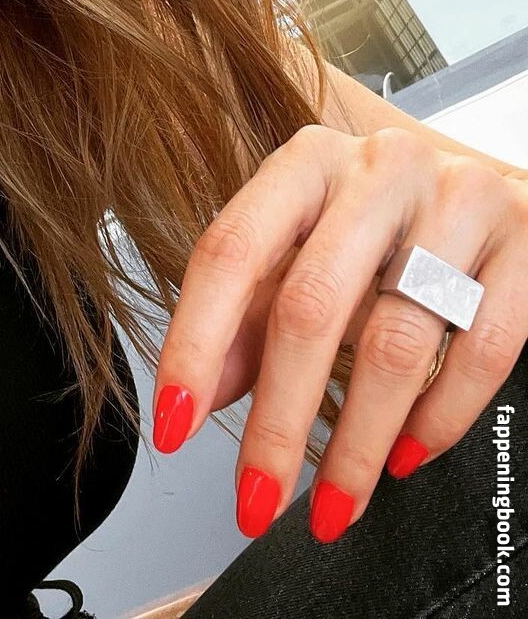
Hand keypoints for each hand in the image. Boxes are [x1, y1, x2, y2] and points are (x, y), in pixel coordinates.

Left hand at [150, 123, 527, 542]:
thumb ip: (248, 316)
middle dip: (277, 423)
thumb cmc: (387, 230)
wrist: (493, 197)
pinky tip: (407, 454)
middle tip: (256, 500)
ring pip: (394, 341)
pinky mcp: (526, 235)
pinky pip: (481, 348)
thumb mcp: (305, 257)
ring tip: (335, 502)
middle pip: (309, 306)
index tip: (172, 424)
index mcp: (306, 162)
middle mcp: (378, 166)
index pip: (230, 251)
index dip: (193, 343)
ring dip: (356, 443)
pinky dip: (440, 418)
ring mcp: (458, 194)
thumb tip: (199, 393)